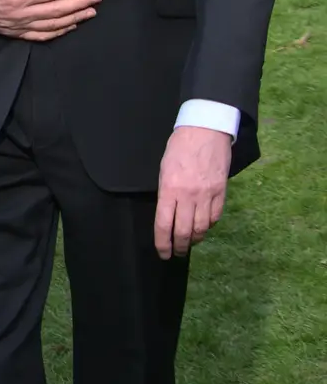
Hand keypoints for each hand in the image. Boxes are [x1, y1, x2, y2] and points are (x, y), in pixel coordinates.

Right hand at [0, 0, 100, 39]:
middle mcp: (21, 15)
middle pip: (57, 10)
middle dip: (80, 3)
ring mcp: (19, 26)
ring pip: (53, 25)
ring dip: (75, 18)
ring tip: (91, 12)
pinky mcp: (15, 33)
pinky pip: (42, 35)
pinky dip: (59, 32)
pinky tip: (70, 26)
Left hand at [155, 126, 231, 259]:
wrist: (205, 131)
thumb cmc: (179, 148)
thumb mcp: (164, 169)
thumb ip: (166, 193)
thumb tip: (167, 214)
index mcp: (169, 189)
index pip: (164, 224)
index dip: (162, 242)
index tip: (163, 253)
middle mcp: (188, 196)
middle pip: (184, 231)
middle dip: (179, 246)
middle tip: (176, 252)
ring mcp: (207, 195)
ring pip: (201, 228)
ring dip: (194, 239)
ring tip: (189, 243)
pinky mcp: (222, 193)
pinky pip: (215, 217)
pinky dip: (208, 226)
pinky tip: (203, 227)